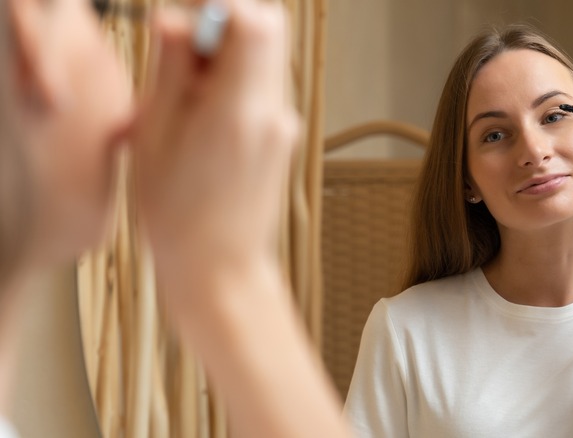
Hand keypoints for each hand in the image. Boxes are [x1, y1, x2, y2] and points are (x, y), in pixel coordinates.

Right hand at [132, 0, 296, 290]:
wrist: (220, 270)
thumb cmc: (179, 218)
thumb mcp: (156, 138)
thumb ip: (172, 71)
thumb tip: (177, 21)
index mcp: (240, 109)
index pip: (257, 22)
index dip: (222, 8)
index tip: (188, 21)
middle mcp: (273, 114)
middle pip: (267, 34)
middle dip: (223, 31)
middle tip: (181, 63)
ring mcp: (283, 128)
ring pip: (262, 62)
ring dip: (224, 63)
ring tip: (185, 105)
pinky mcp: (282, 141)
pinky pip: (260, 93)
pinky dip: (231, 91)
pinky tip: (200, 128)